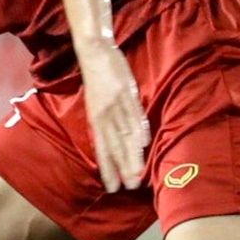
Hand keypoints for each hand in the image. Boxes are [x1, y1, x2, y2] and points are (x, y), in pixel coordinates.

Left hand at [78, 42, 149, 191]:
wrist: (95, 52)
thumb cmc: (95, 80)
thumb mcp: (94, 104)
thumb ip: (103, 124)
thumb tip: (112, 145)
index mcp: (94, 118)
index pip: (102, 149)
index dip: (108, 168)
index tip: (113, 187)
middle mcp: (104, 114)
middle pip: (115, 146)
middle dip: (123, 167)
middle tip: (131, 186)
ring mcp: (116, 104)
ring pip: (126, 134)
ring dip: (133, 155)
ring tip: (139, 172)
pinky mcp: (127, 93)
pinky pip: (135, 115)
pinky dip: (141, 130)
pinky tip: (145, 144)